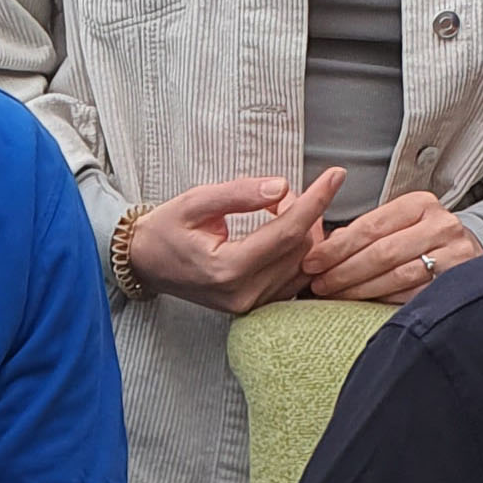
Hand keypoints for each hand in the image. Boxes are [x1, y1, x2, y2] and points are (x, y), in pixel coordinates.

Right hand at [127, 173, 343, 317]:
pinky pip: (295, 279)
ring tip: (278, 212)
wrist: (146, 263)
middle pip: (300, 248)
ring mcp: (251, 305)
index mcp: (227, 269)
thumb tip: (281, 187)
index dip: (316, 201)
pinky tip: (286, 234)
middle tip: (279, 194)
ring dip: (303, 232)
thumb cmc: (166, 230)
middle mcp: (243, 293)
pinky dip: (299, 253)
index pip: (287, 232)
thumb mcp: (195, 201)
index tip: (335, 176)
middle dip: (303, 213)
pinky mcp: (255, 307)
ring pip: (303, 265)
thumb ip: (239, 193)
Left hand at [306, 190, 482, 304]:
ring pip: (396, 275)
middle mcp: (440, 224)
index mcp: (420, 204)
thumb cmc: (422, 239)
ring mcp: (454, 253)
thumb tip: (324, 246)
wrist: (468, 255)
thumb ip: (364, 232)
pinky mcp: (457, 279)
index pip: (371, 226)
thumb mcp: (397, 224)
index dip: (337, 247)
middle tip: (318, 284)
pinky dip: (383, 299)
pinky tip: (363, 304)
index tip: (311, 262)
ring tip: (333, 295)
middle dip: (343, 270)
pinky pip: (412, 293)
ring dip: (359, 288)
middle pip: (381, 252)